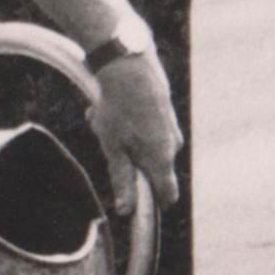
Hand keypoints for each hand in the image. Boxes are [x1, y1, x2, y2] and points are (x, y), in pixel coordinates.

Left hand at [88, 52, 182, 213]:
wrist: (129, 64)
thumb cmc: (119, 110)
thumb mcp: (114, 150)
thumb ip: (122, 180)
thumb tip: (127, 211)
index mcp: (162, 160)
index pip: (168, 194)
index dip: (154, 204)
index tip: (136, 203)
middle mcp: (173, 144)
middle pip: (150, 167)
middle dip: (126, 160)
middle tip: (105, 142)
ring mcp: (171, 125)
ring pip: (143, 142)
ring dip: (122, 137)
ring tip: (101, 118)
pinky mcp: (164, 109)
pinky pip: (143, 124)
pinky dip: (126, 120)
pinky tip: (108, 104)